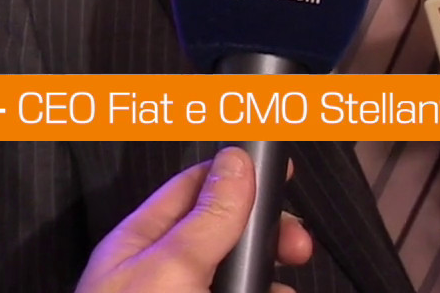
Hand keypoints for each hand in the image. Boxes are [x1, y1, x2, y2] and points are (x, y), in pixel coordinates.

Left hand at [76, 146, 313, 292]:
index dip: (238, 173)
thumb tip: (236, 160)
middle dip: (268, 236)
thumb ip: (208, 217)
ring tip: (286, 289)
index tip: (283, 171)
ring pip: (239, 280)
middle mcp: (163, 276)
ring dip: (270, 280)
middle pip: (227, 236)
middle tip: (298, 248)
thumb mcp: (171, 269)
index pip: (194, 188)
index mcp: (141, 245)